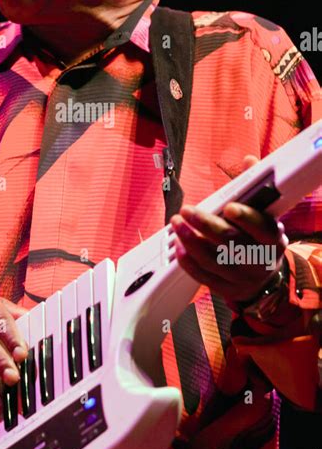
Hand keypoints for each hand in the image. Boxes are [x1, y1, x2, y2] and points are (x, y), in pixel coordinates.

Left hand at [170, 155, 288, 303]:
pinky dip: (188, 261)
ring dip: (190, 240)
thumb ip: (253, 189)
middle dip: (205, 224)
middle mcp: (259, 260)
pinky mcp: (225, 288)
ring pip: (213, 260)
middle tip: (186, 210)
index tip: (228, 206)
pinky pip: (203, 276)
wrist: (260, 279)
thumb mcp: (263, 215)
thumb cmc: (258, 239)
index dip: (246, 218)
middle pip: (231, 243)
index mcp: (273, 240)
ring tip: (176, 224)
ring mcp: (242, 277)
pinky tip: (178, 247)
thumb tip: (249, 161)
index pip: (262, 229)